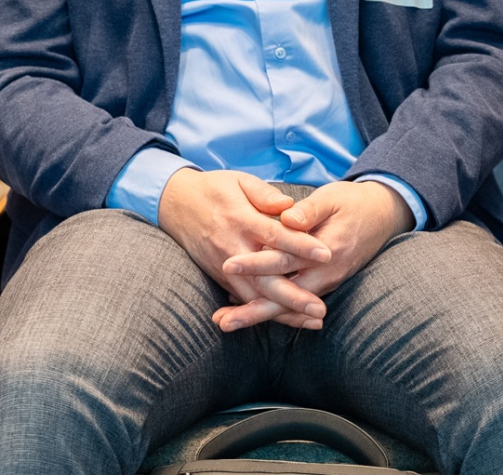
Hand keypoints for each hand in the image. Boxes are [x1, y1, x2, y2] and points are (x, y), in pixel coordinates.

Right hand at [157, 169, 332, 331]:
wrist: (176, 204)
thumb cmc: (214, 189)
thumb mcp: (240, 181)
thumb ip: (265, 194)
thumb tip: (289, 206)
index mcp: (241, 220)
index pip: (276, 236)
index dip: (301, 245)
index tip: (326, 254)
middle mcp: (232, 248)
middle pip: (266, 278)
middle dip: (294, 296)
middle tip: (320, 309)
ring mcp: (224, 267)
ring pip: (255, 296)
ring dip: (283, 311)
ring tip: (312, 322)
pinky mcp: (220, 278)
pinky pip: (245, 299)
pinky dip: (266, 312)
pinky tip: (289, 320)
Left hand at [214, 180, 412, 331]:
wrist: (384, 216)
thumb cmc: (354, 202)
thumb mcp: (332, 197)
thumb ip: (310, 210)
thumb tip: (286, 218)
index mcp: (325, 248)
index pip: (284, 259)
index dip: (255, 263)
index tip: (227, 265)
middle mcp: (326, 272)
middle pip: (284, 297)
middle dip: (252, 310)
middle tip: (221, 320)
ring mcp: (326, 282)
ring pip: (288, 305)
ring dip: (258, 314)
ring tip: (226, 322)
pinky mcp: (324, 283)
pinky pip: (295, 301)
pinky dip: (272, 307)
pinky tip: (247, 306)